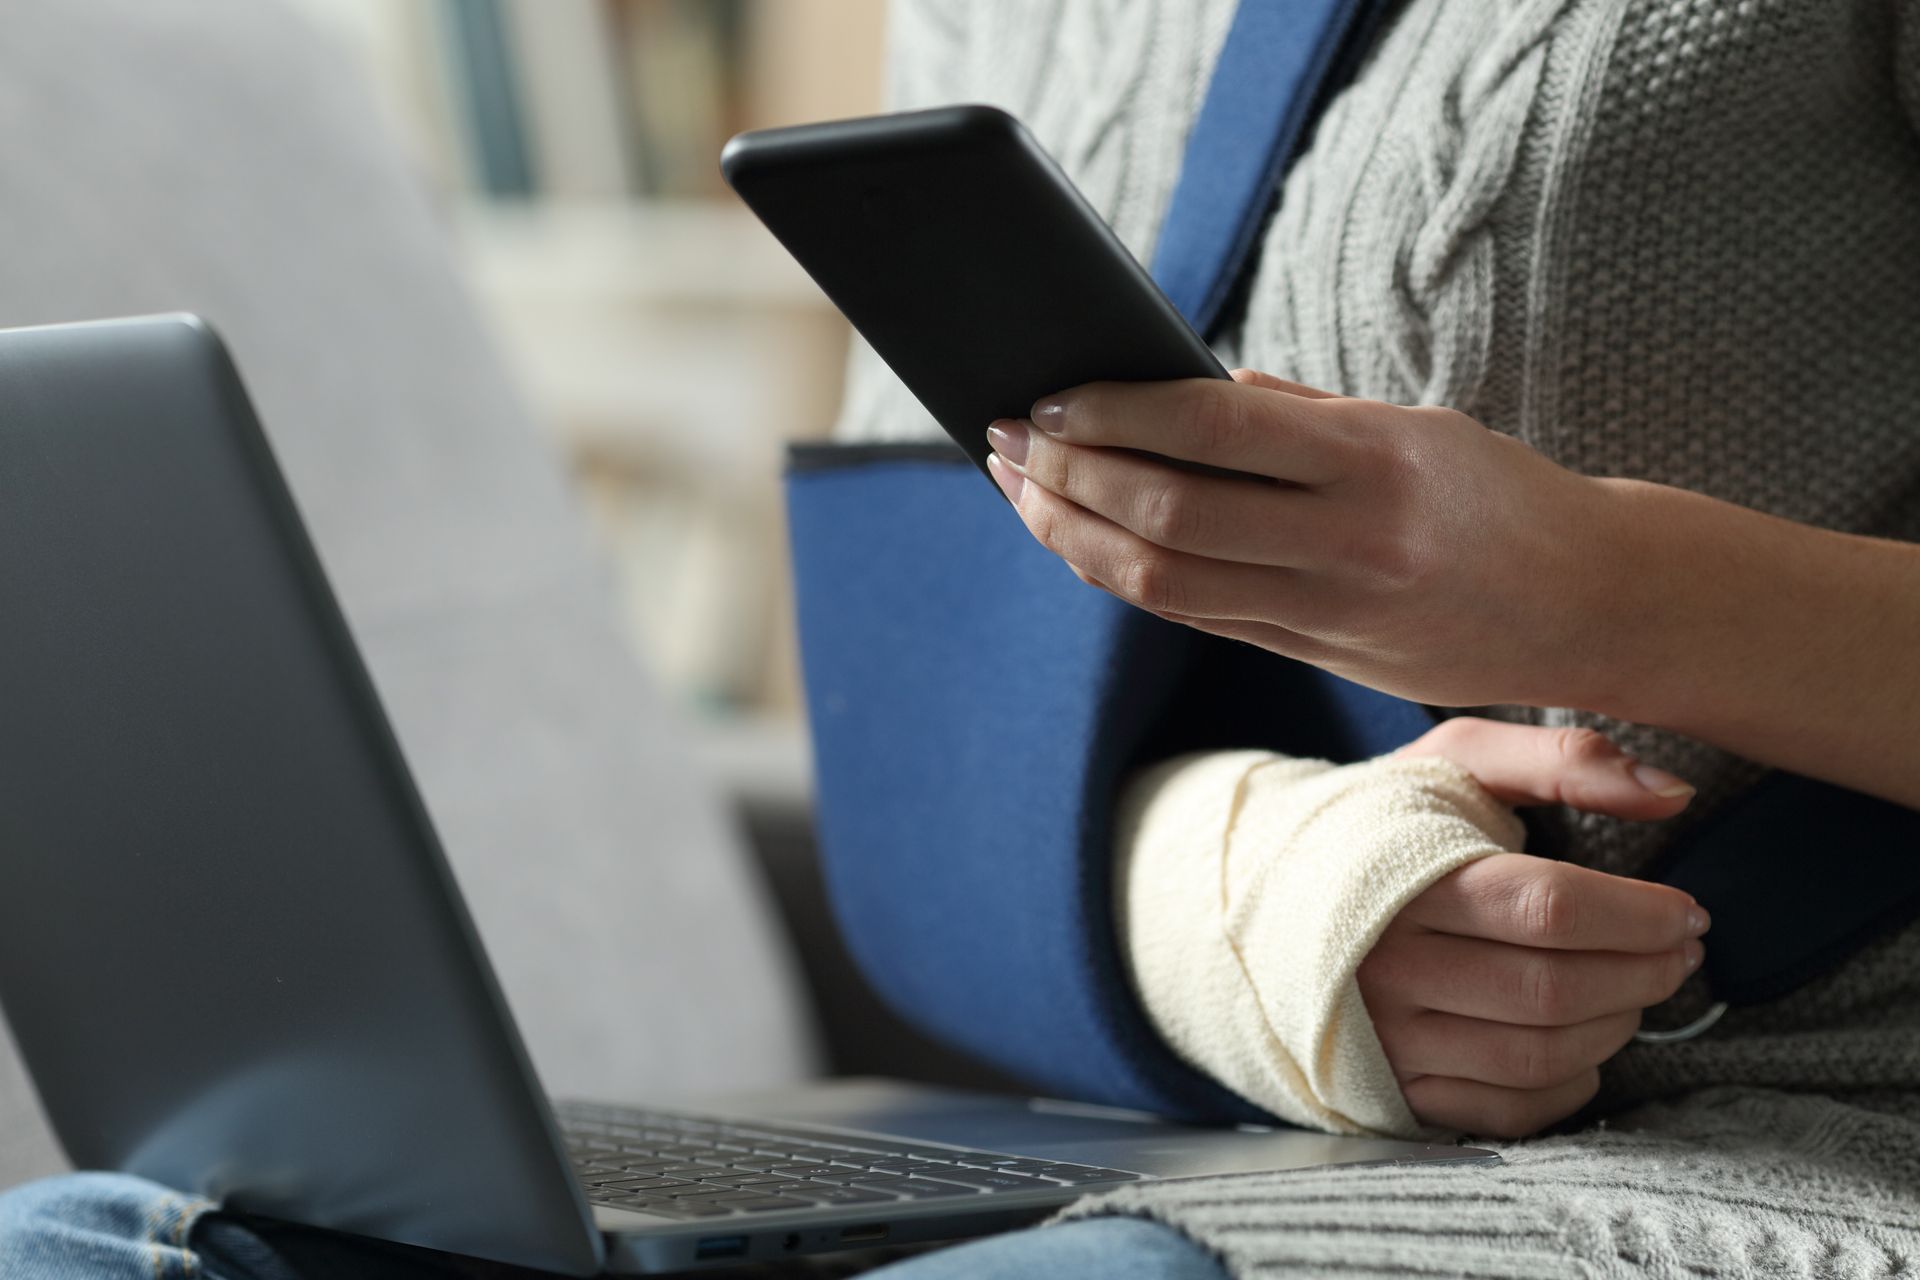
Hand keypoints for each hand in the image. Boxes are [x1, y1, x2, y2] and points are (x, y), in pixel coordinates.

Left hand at [984, 371, 1628, 709]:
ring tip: (1023, 493)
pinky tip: (1086, 544)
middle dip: (1068, 476)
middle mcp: (1349, 541)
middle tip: (1005, 439)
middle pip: (1169, 514)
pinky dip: (1127, 578)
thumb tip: (1190, 384)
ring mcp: (1333, 612)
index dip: (1113, 414)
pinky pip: (1199, 619)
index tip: (1050, 395)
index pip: (1211, 431)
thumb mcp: (1421, 428)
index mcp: (1377, 460)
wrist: (1598, 605)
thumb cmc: (1505, 496)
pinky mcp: (1322, 658)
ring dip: (1075, 536)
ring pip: (1167, 582)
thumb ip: (1303, 413)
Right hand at [1358, 717, 1706, 1137]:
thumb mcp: (1453, 763)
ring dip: (1617, 1026)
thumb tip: (1674, 793)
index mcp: (1401, 877)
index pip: (1549, 908)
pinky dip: (1571, 1085)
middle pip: (1552, 989)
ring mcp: (1384, 1038)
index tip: (1686, 911)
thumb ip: (1562, 760)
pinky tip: (1584, 1040)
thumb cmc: (1377, 825)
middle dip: (1644, 973)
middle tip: (1679, 951)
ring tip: (1637, 989)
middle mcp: (1385, 967)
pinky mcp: (1389, 1090)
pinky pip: (1506, 1111)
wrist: (1263, 894)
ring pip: (1538, 1055)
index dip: (1639, 916)